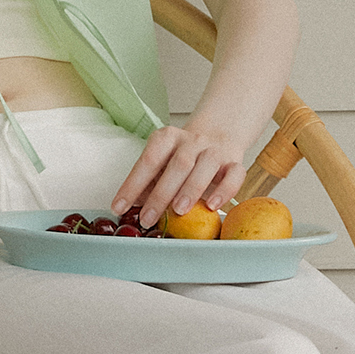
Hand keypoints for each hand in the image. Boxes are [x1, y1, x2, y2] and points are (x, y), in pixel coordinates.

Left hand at [111, 123, 247, 230]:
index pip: (148, 160)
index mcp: (167, 138)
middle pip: (177, 164)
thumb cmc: (182, 158)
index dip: (132, 185)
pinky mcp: (235, 162)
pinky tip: (212, 206)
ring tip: (178, 211)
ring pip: (205, 166)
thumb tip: (129, 206)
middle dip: (160, 193)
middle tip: (148, 217)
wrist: (218, 136)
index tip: (119, 207)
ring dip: (191, 189)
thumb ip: (147, 182)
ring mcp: (215, 150)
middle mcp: (191, 140)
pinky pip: (234, 174)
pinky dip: (225, 191)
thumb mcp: (161, 164)